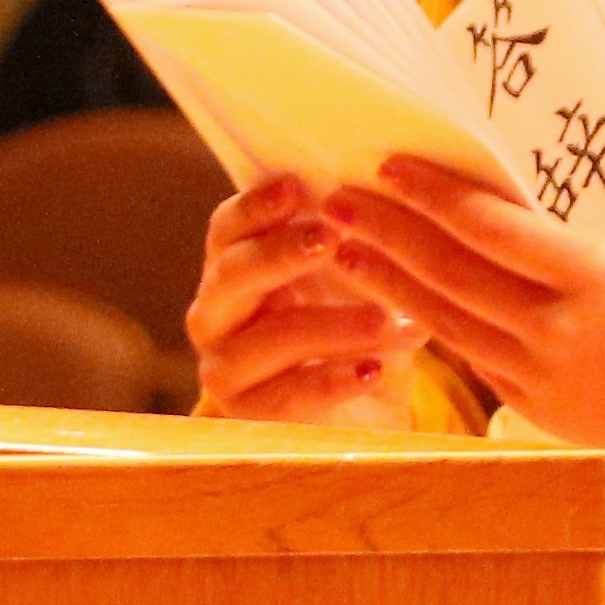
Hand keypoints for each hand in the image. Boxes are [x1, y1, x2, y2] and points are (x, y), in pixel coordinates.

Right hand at [188, 175, 422, 424]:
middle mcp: (216, 316)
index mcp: (235, 270)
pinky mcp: (248, 418)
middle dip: (279, 254)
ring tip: (388, 320)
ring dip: (332, 325)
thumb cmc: (357, 332)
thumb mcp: (359, 282)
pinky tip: (373, 370)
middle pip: (230, 276)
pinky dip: (334, 380)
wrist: (368, 415)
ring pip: (267, 339)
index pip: (227, 230)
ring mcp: (225, 369)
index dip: (255, 208)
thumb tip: (382, 202)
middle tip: (330, 238)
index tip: (296, 186)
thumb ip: (354, 245)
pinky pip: (287, 396)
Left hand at [316, 156, 604, 495]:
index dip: (433, 194)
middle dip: (387, 232)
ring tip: (343, 249)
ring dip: (389, 281)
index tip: (388, 165)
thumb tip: (492, 214)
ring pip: (447, 319)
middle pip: (452, 271)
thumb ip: (564, 249)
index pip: (492, 227)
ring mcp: (541, 374)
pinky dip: (431, 325)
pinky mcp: (537, 409)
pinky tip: (395, 300)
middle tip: (337, 199)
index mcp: (593, 278)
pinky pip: (473, 357)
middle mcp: (558, 328)